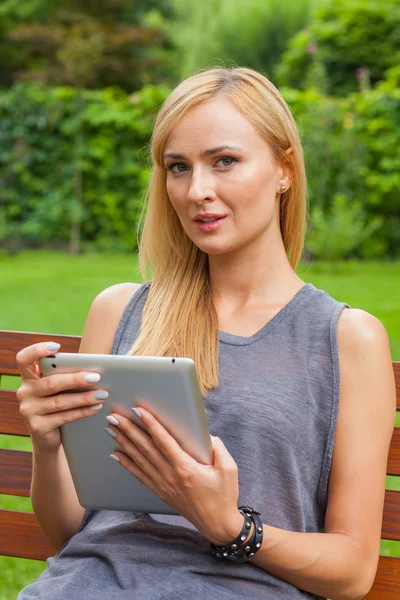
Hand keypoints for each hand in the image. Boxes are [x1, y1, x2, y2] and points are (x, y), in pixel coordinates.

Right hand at [16, 342, 108, 452]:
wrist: (48, 437)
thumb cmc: (57, 403)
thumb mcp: (57, 388)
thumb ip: (64, 375)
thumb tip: (93, 369)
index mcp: (28, 377)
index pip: (24, 359)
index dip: (37, 350)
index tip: (56, 346)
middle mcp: (24, 392)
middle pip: (51, 383)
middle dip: (76, 380)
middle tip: (96, 377)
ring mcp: (29, 410)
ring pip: (60, 401)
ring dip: (84, 398)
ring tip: (102, 394)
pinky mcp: (38, 427)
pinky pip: (64, 416)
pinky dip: (82, 411)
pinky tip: (96, 407)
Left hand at [105, 407, 243, 544]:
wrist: (217, 524)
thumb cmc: (224, 495)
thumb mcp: (229, 468)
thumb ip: (217, 447)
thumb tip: (204, 434)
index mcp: (186, 468)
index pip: (164, 441)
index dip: (151, 424)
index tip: (138, 410)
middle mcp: (170, 475)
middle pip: (146, 448)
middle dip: (129, 430)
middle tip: (114, 415)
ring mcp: (163, 484)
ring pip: (139, 459)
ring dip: (124, 443)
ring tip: (111, 429)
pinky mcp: (160, 491)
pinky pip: (139, 475)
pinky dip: (126, 464)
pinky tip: (116, 454)